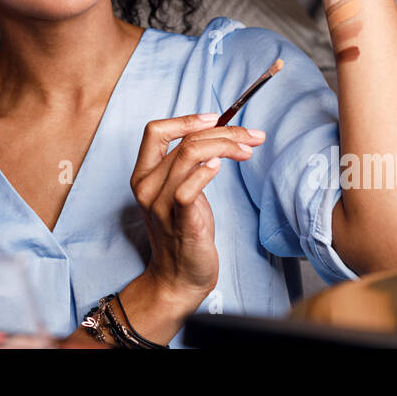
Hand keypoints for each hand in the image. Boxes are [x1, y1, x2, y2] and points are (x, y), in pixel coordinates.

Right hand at [129, 112, 266, 304]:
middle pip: (185, 142)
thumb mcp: (181, 190)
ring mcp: (161, 205)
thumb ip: (188, 163)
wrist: (179, 278)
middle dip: (224, 132)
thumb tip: (218, 131)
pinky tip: (222, 167)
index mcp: (144, 174)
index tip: (214, 117)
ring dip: (226, 146)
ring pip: (190, 156)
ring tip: (248, 150)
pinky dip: (207, 171)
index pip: (155, 131)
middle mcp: (147, 187)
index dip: (185, 119)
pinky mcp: (180, 222)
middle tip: (252, 136)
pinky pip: (188, 188)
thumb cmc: (184, 230)